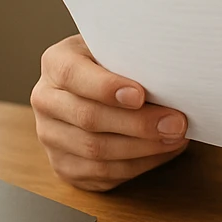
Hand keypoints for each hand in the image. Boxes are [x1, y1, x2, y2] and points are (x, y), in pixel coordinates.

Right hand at [31, 35, 189, 190]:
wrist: (94, 86)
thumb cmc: (112, 64)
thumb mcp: (116, 48)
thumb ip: (132, 57)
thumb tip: (168, 77)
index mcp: (55, 63)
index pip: (74, 75)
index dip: (106, 87)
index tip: (140, 95)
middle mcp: (46, 101)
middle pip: (89, 118)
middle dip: (138, 123)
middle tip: (175, 122)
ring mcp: (51, 137)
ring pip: (96, 152)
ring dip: (143, 148)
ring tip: (175, 137)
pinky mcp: (65, 166)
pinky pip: (102, 173)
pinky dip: (139, 165)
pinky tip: (162, 151)